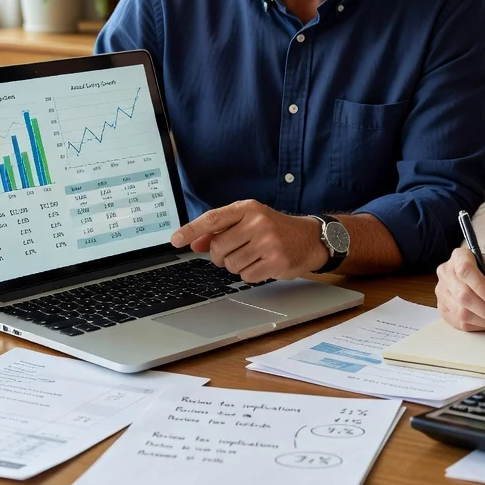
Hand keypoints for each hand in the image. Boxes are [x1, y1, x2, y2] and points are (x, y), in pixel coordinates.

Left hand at [170, 200, 327, 282]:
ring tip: (254, 256)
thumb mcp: (249, 221)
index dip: (191, 230)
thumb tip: (194, 243)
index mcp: (248, 208)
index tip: (175, 240)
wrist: (310, 238)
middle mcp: (258, 222)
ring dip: (237, 265)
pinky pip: (246, 276)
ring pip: (231, 264)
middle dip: (222, 255)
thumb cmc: (275, 228)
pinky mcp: (276, 261)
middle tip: (237, 251)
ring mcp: (268, 242)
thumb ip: (221, 230)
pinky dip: (251, 274)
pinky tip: (263, 264)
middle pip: (218, 248)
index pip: (212, 219)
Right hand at [436, 247, 484, 330]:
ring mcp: (441, 291)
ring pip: (460, 311)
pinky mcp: (442, 308)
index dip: (481, 287)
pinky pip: (458, 322)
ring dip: (481, 318)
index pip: (465, 270)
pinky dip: (475, 325)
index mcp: (459, 257)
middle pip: (462, 295)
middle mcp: (446, 272)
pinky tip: (484, 320)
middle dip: (484, 308)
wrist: (482, 279)